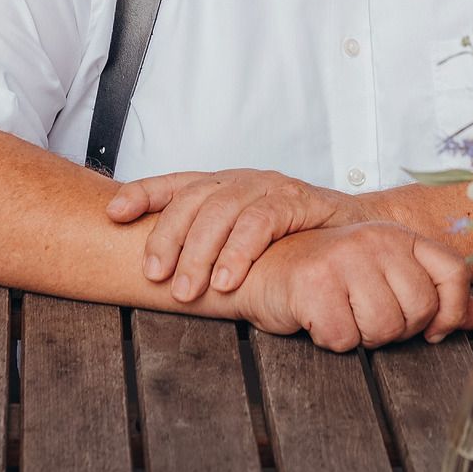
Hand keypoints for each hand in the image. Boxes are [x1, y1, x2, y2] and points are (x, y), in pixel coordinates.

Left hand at [108, 168, 360, 301]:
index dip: (142, 194)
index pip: (176, 183)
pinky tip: (226, 280)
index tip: (114, 214)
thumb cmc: (296, 239)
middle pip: (194, 199)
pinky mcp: (299, 201)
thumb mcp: (245, 240)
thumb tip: (157, 274)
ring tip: (187, 290)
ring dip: (200, 252)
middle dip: (168, 238)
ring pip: (224, 209)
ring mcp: (271, 187)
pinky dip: (240, 251)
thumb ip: (210, 246)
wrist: (358, 230)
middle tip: (154, 278)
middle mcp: (243, 180)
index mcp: (224, 186)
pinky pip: (262, 221)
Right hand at [233, 224, 472, 350]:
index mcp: (399, 235)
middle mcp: (376, 239)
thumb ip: (434, 294)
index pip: (453, 273)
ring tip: (344, 316)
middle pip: (419, 310)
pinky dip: (333, 340)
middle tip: (367, 316)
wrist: (265, 270)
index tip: (432, 329)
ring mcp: (345, 258)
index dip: (450, 312)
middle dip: (396, 329)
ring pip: (384, 328)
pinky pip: (346, 338)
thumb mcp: (385, 277)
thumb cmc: (329, 277)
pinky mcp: (315, 283)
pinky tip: (321, 320)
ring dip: (363, 337)